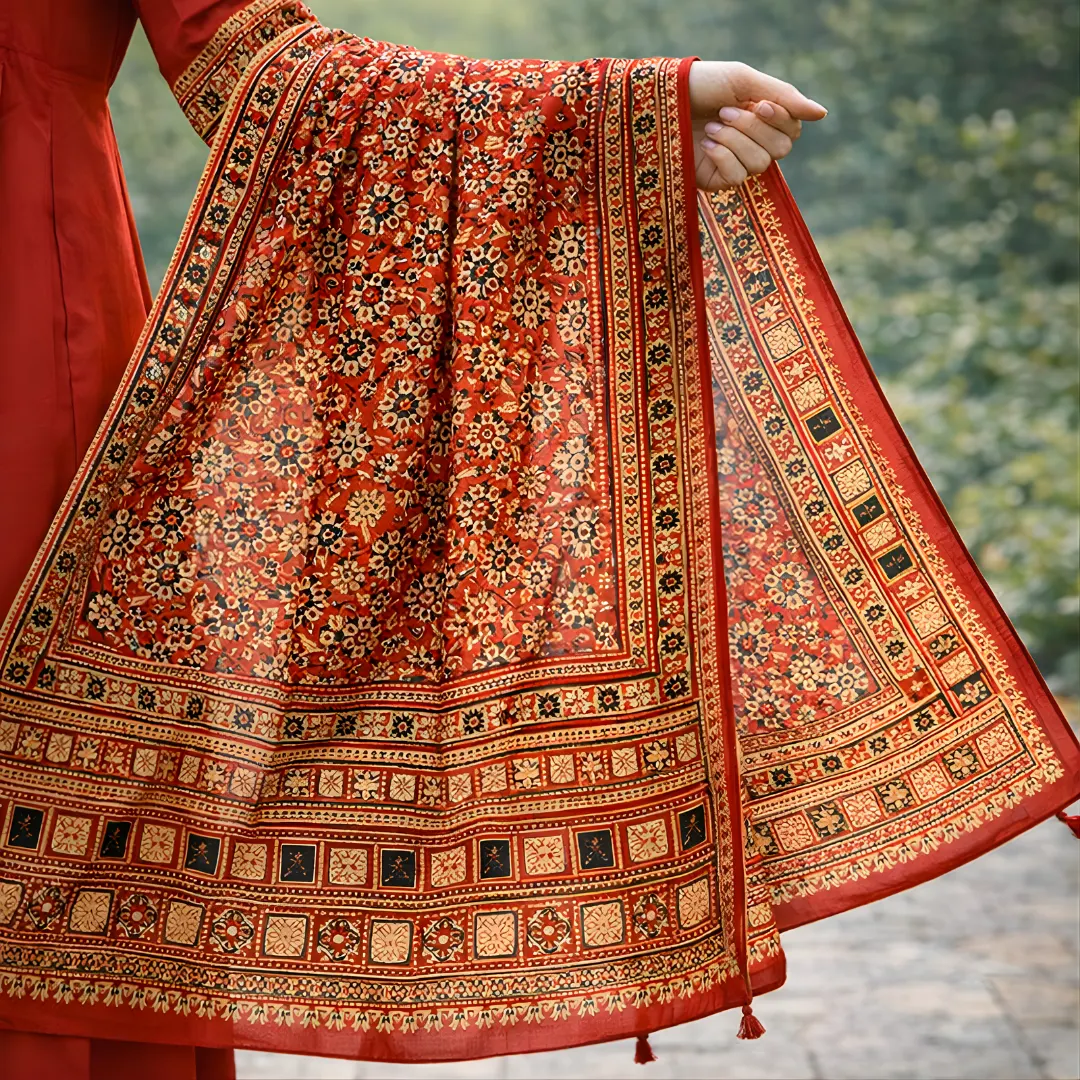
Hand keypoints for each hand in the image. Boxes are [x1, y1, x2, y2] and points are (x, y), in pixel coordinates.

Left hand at [687, 61, 826, 191]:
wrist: (661, 99)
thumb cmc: (703, 84)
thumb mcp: (743, 80)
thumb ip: (783, 96)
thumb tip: (822, 114)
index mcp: (763, 116)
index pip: (792, 129)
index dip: (779, 119)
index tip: (758, 104)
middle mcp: (754, 141)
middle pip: (781, 149)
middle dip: (752, 129)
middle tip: (725, 112)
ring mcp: (736, 162)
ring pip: (760, 164)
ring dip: (735, 142)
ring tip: (711, 126)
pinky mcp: (717, 179)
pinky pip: (736, 178)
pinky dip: (723, 158)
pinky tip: (706, 144)